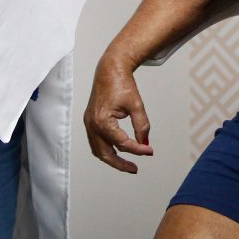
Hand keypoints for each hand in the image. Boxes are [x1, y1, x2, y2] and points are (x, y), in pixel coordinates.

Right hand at [84, 54, 153, 173]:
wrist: (109, 70)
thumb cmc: (122, 84)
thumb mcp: (136, 105)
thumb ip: (141, 126)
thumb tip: (145, 144)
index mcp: (102, 121)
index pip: (122, 143)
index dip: (138, 149)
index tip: (150, 151)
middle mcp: (92, 124)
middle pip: (105, 153)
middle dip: (120, 164)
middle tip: (135, 169)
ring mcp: (88, 123)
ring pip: (98, 150)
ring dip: (112, 159)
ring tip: (127, 164)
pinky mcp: (89, 121)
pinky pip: (96, 142)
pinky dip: (106, 149)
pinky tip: (118, 151)